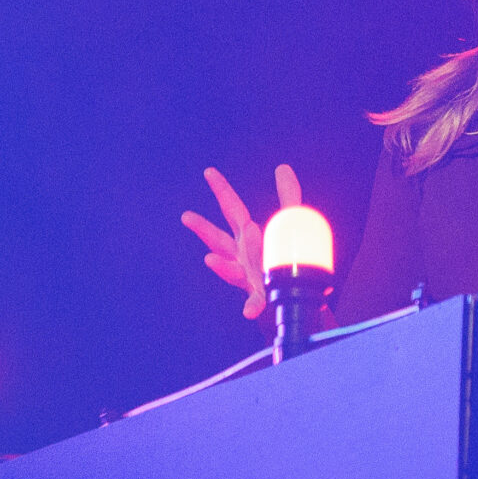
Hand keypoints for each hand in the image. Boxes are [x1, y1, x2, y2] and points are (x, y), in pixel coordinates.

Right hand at [180, 164, 302, 318]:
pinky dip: (252, 306)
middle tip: (186, 217)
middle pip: (220, 240)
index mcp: (248, 236)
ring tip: (209, 259)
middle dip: (204, 229)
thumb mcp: (287, 224)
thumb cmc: (279, 258)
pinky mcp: (262, 296)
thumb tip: (283, 167)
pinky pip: (256, 303)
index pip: (232, 209)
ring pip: (231, 271)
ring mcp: (248, 277)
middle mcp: (242, 256)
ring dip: (220, 266)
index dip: (222, 191)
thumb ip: (289, 196)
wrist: (290, 294)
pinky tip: (249, 311)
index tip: (209, 173)